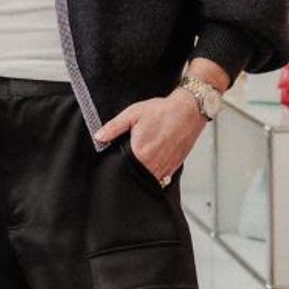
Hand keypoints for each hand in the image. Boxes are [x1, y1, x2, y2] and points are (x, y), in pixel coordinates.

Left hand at [91, 95, 207, 184]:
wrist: (189, 110)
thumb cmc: (163, 111)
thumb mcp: (133, 114)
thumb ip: (113, 127)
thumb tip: (99, 137)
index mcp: (140, 153)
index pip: (123, 169)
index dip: (120, 166)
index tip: (120, 159)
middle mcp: (153, 164)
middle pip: (137, 176)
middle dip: (132, 169)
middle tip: (134, 156)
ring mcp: (166, 167)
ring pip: (150, 179)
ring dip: (145, 172)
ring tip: (145, 157)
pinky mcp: (175, 166)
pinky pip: (163, 177)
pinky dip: (157, 172)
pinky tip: (155, 160)